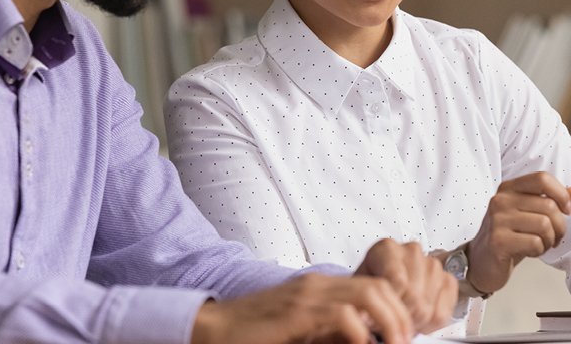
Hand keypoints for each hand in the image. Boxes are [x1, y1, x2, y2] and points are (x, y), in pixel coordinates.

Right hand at [191, 272, 412, 343]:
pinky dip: (361, 335)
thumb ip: (330, 329)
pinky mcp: (298, 312)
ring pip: (368, 294)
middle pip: (378, 285)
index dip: (395, 308)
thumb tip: (365, 338)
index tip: (401, 337)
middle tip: (403, 343)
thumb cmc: (257, 332)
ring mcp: (308, 295)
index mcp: (320, 286)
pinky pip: (343, 316)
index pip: (372, 283)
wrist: (217, 328)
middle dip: (400, 316)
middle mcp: (318, 284)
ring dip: (389, 323)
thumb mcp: (301, 328)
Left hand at [355, 238, 457, 332]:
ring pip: (428, 308)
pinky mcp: (448, 279)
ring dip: (415, 321)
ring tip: (403, 318)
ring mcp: (432, 264)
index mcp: (386, 248)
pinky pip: (443, 313)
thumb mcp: (362, 288)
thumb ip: (367, 300)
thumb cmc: (372, 284)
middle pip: (413, 296)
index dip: (390, 304)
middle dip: (402, 316)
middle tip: (392, 321)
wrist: (383, 282)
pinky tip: (418, 319)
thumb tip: (371, 320)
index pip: (398, 281)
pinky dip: (430, 324)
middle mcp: (411, 251)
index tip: (381, 313)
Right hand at [466, 171, 570, 294]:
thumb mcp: (525, 212)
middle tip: (551, 237)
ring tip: (538, 244)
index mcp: (508, 189)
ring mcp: (497, 219)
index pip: (542, 179)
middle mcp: (500, 200)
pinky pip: (535, 242)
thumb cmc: (508, 235)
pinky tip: (528, 251)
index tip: (566, 209)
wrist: (481, 260)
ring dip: (549, 240)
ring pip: (545, 225)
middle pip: (549, 206)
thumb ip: (546, 199)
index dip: (561, 194)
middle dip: (559, 227)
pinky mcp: (499, 240)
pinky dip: (538, 250)